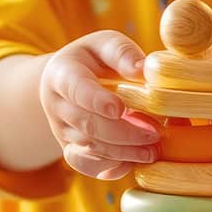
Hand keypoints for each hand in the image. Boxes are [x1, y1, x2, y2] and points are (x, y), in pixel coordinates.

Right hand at [39, 30, 159, 179]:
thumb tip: (144, 69)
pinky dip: (112, 168)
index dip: (97, 101)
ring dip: (124, 152)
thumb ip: (122, 53)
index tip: (120, 108)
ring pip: (90, 149)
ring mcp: (62, 131)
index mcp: (62, 73)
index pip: (77, 89)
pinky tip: (135, 162)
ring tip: (154, 150)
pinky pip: (87, 166)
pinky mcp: (70, 150)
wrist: (69, 80)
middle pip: (87, 124)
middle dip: (124, 132)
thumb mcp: (104, 44)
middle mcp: (57, 105)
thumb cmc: (94, 59)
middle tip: (155, 133)